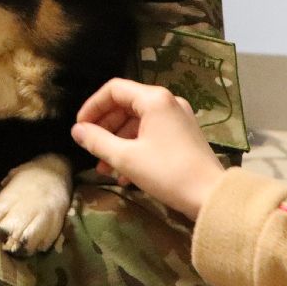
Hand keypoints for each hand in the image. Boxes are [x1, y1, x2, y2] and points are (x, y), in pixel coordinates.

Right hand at [72, 78, 224, 220]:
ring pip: (137, 123)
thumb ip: (97, 141)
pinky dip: (135, 148)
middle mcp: (167, 102)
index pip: (114, 90)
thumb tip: (77, 131)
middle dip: (105, 128)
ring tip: (105, 168)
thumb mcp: (125, 158)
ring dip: (117, 142)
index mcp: (154, 99)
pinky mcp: (184, 135)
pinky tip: (125, 175)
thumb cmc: (166, 172)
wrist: (210, 196)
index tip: (80, 128)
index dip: (92, 107)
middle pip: (125, 105)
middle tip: (90, 149)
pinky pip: (151, 134)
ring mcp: (178, 118)